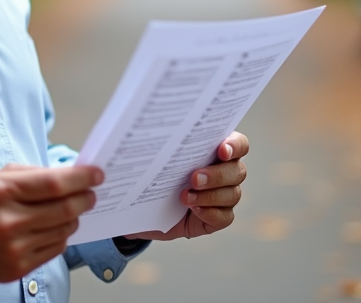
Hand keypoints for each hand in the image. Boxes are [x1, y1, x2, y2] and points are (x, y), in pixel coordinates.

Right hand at [0, 163, 101, 294]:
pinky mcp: (18, 268)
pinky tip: (52, 228)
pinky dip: (60, 236)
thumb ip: (31, 174)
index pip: (54, 183)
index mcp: (2, 190)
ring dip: (73, 218)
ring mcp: (14, 247)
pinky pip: (55, 249)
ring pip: (64, 230)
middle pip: (65, 208)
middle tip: (91, 194)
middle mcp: (8, 220)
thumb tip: (69, 174)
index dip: (81, 178)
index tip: (96, 175)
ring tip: (70, 210)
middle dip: (85, 199)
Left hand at [125, 132, 248, 240]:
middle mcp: (225, 171)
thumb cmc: (151, 179)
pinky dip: (211, 213)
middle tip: (193, 177)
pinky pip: (226, 216)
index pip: (238, 143)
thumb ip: (145, 152)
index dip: (234, 145)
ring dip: (210, 195)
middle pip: (237, 170)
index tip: (220, 149)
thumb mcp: (146, 164)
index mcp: (214, 149)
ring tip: (184, 197)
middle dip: (217, 174)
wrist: (147, 211)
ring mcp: (224, 195)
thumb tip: (122, 146)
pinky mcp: (219, 217)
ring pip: (233, 193)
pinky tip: (193, 211)